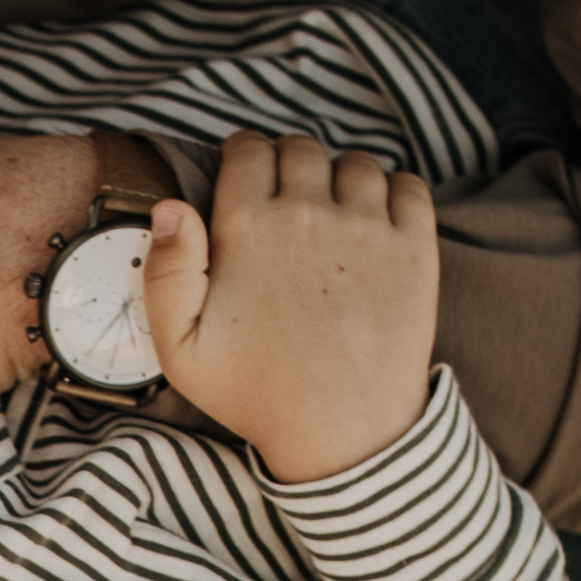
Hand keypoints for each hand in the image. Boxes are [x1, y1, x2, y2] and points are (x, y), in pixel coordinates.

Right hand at [145, 134, 437, 486]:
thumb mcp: (180, 348)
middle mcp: (308, 213)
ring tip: (332, 215)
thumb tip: (169, 207)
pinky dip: (393, 191)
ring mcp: (367, 226)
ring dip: (340, 178)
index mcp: (246, 228)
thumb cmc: (257, 393)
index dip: (243, 157)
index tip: (246, 180)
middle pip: (300, 148)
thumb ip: (165, 272)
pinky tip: (375, 223)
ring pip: (354, 162)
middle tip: (287, 203)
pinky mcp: (414, 247)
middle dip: (289, 164)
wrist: (342, 433)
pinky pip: (408, 184)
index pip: (247, 148)